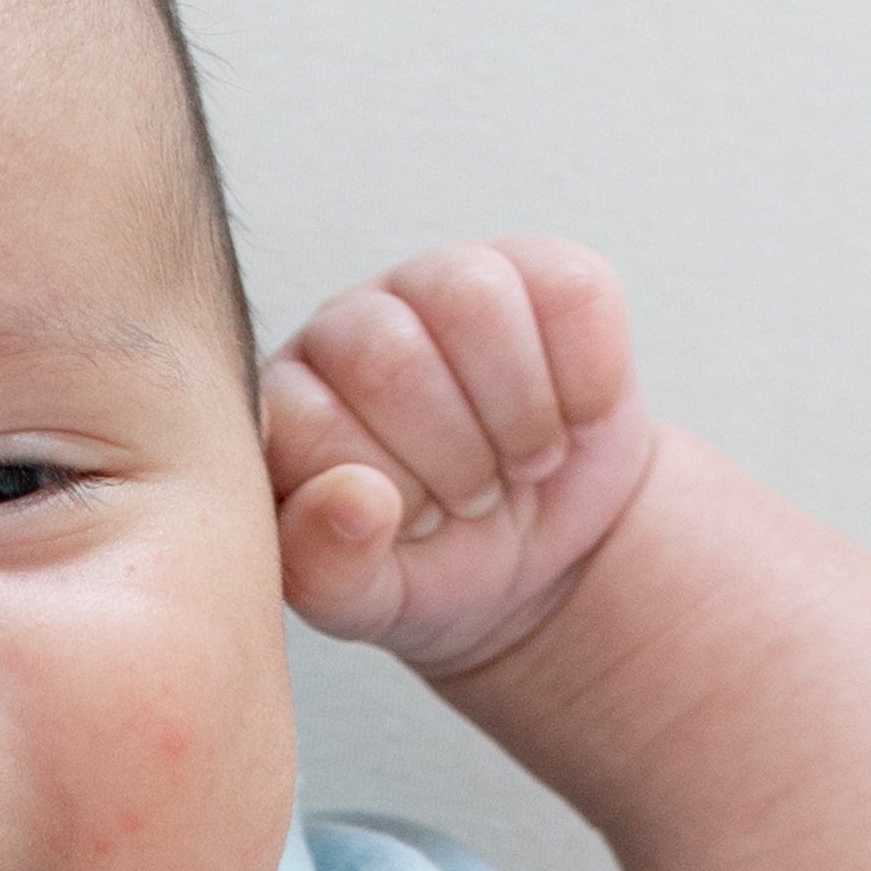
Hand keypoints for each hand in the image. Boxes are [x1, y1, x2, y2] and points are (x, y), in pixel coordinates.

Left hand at [263, 239, 657, 676]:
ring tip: (522, 463)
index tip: (412, 527)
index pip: (308, 422)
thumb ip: (326, 568)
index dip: (381, 492)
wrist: (545, 550)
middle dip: (453, 457)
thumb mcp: (366, 600)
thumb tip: (349, 497)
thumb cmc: (430, 565)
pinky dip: (587, 383)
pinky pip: (572, 294)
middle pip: (389, 354)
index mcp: (283, 404)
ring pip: (473, 301)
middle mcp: (345, 327)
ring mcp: (437, 283)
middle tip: (474, 501)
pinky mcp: (539, 270)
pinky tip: (571, 421)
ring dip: (519, 414)